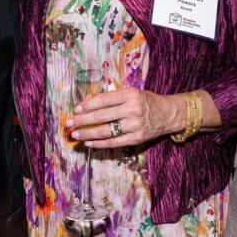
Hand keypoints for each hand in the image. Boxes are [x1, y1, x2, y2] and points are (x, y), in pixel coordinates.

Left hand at [66, 88, 181, 148]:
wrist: (168, 114)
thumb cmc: (146, 101)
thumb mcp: (132, 92)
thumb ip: (114, 98)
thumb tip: (88, 105)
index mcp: (130, 95)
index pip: (104, 100)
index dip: (88, 105)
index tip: (75, 109)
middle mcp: (133, 109)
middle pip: (102, 116)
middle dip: (82, 120)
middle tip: (69, 123)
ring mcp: (135, 125)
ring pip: (106, 131)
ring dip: (88, 133)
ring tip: (76, 134)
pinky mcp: (137, 139)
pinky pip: (114, 142)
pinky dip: (100, 143)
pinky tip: (89, 143)